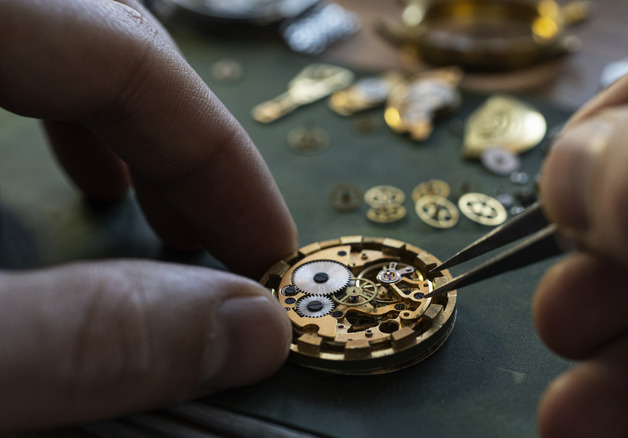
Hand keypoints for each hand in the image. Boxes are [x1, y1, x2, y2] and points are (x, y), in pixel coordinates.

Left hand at [0, 0, 296, 430]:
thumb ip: (77, 339)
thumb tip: (248, 332)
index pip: (122, 51)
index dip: (218, 152)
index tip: (272, 250)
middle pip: (101, 33)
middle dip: (186, 149)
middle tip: (233, 248)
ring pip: (59, 38)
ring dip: (133, 130)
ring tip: (169, 218)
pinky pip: (16, 58)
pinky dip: (65, 121)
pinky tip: (90, 179)